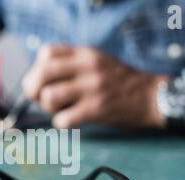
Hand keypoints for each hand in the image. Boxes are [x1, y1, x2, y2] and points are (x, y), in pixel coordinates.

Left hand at [23, 45, 167, 129]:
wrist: (152, 97)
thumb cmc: (120, 82)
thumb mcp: (98, 61)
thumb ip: (73, 64)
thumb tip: (41, 79)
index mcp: (86, 54)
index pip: (46, 53)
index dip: (37, 68)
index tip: (42, 81)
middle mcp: (87, 67)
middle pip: (42, 73)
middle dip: (33, 89)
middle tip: (38, 98)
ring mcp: (92, 88)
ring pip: (48, 97)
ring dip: (48, 107)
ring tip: (60, 109)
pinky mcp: (96, 109)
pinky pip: (63, 119)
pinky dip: (61, 123)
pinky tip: (71, 121)